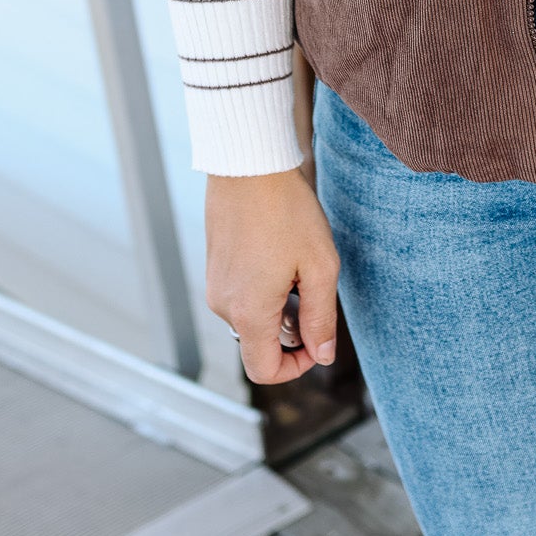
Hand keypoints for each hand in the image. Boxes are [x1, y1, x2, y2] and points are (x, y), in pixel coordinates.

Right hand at [205, 168, 340, 384]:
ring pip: (250, 318)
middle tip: (312, 290)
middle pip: (259, 344)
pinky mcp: (213, 267)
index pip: (264, 371)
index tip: (316, 341)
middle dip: (290, 330)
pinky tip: (278, 252)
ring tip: (296, 264)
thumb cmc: (288, 211)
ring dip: (277, 306)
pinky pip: (239, 295)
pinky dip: (262, 289)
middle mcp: (223, 306)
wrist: (249, 164)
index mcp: (249, 313)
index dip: (295, 367)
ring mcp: (214, 285)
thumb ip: (321, 318)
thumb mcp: (319, 266)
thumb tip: (322, 356)